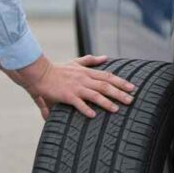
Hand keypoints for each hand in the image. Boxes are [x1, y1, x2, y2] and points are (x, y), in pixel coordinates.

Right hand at [16, 54, 135, 117]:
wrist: (41, 73)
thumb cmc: (58, 70)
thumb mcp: (76, 63)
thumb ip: (91, 60)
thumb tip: (105, 57)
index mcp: (87, 72)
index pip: (108, 76)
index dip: (121, 82)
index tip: (132, 87)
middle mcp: (84, 79)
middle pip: (105, 86)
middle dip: (119, 93)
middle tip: (131, 100)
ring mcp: (76, 87)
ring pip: (95, 95)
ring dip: (107, 102)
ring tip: (117, 109)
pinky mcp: (67, 95)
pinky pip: (78, 103)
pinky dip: (86, 109)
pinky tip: (93, 115)